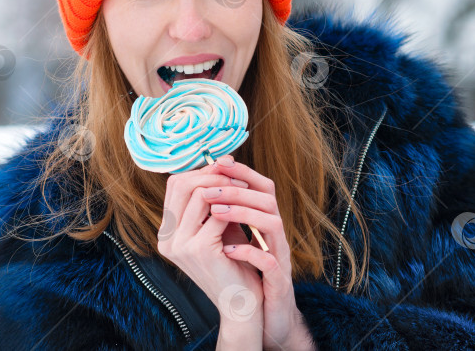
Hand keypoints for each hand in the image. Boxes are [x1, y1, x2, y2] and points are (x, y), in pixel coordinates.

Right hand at [157, 155, 264, 333]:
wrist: (241, 304)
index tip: (223, 164)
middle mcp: (167, 239)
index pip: (174, 186)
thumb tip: (220, 163)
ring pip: (199, 194)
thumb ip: (212, 202)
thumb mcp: (217, 228)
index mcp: (167, 233)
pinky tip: (247, 204)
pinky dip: (233, 204)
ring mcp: (179, 244)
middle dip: (210, 173)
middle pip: (180, 185)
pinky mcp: (199, 249)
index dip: (199, 171)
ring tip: (244, 185)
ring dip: (225, 185)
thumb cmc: (234, 264)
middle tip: (234, 169)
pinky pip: (217, 213)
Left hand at [205, 158, 315, 350]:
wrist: (260, 311)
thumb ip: (221, 214)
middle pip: (268, 199)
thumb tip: (195, 187)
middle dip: (238, 189)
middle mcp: (275, 235)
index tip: (217, 162)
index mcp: (265, 221)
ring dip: (243, 214)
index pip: (261, 186)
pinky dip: (248, 252)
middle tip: (210, 188)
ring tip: (215, 213)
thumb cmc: (245, 270)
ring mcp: (280, 256)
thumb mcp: (232, 237)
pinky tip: (227, 250)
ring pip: (272, 224)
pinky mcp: (279, 279)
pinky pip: (269, 261)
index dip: (242, 171)